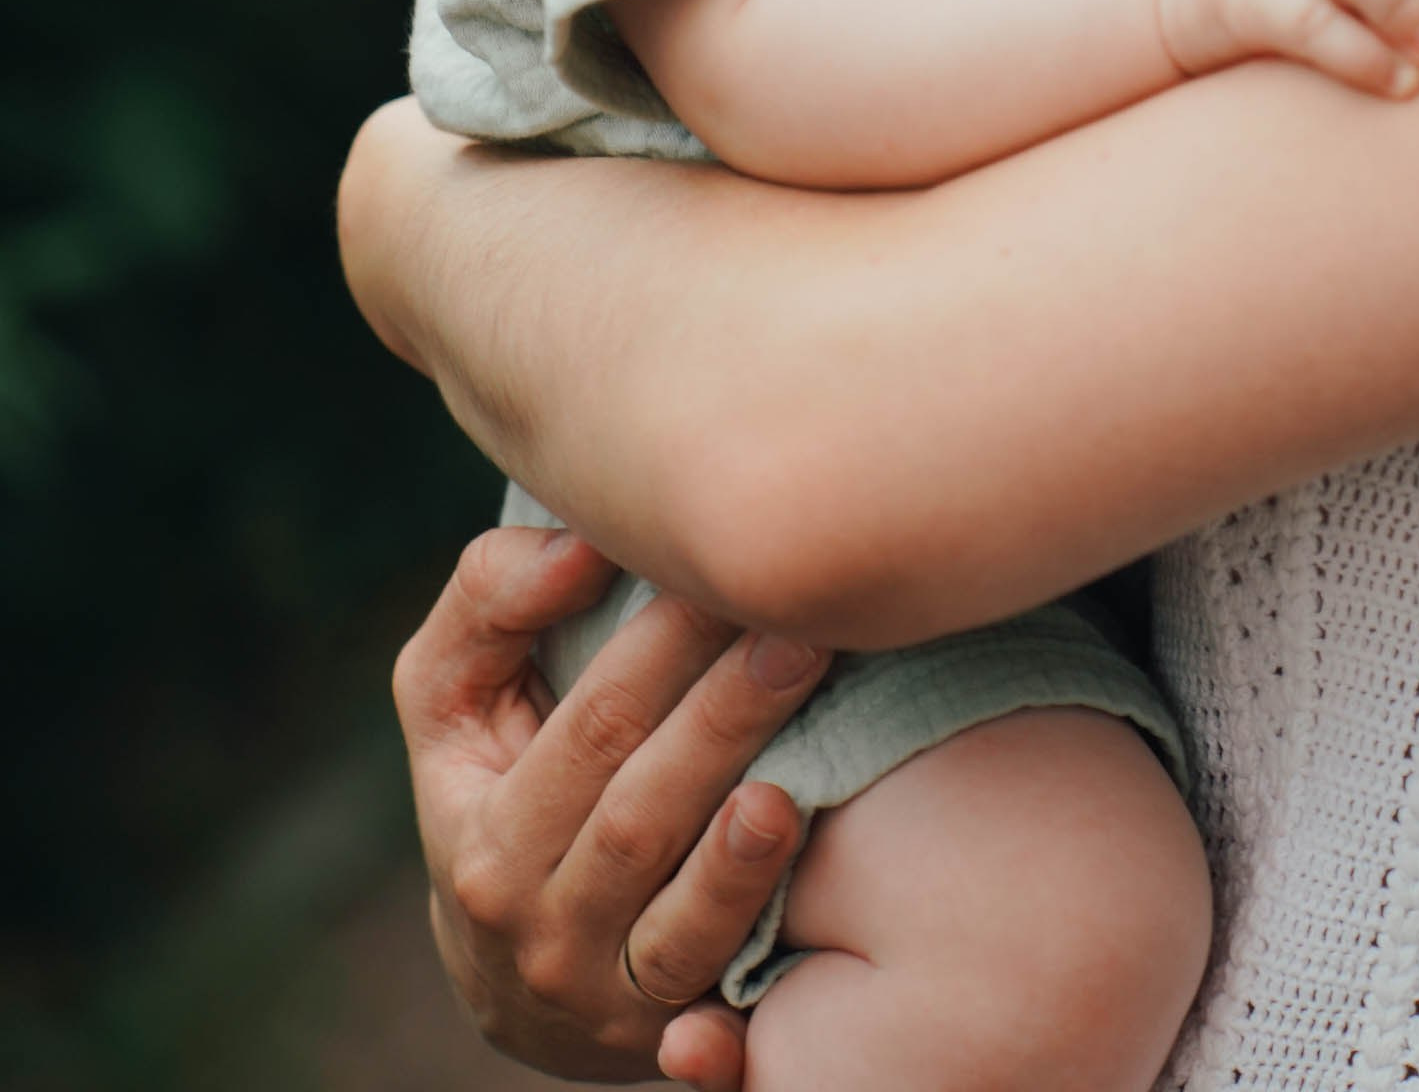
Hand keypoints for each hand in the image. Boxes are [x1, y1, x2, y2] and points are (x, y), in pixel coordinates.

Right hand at [394, 522, 826, 1084]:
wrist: (513, 977)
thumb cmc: (494, 786)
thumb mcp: (453, 698)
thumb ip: (490, 601)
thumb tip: (578, 541)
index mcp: (484, 836)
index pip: (588, 728)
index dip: (659, 645)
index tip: (725, 568)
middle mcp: (538, 927)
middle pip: (641, 812)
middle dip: (723, 712)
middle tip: (802, 626)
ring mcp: (606, 994)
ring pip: (680, 913)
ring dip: (745, 838)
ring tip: (800, 744)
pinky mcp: (666, 1039)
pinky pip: (712, 1000)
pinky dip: (749, 923)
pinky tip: (790, 842)